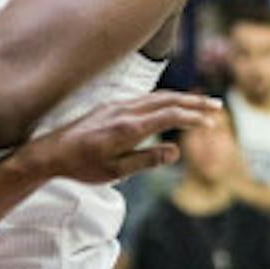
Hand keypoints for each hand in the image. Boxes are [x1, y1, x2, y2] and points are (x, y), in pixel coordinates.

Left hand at [20, 91, 221, 193]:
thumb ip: (147, 160)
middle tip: (218, 107)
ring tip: (200, 105)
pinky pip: (144, 98)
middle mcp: (124, 110)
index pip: (169, 115)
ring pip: (156, 96)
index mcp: (128, 127)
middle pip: (167, 100)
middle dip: (195, 103)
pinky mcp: (111, 106)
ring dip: (181, 99)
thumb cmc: (82, 166)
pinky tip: (170, 105)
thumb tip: (176, 151)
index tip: (211, 123)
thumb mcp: (116, 172)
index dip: (193, 118)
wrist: (50, 152)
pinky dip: (164, 99)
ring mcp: (117, 105)